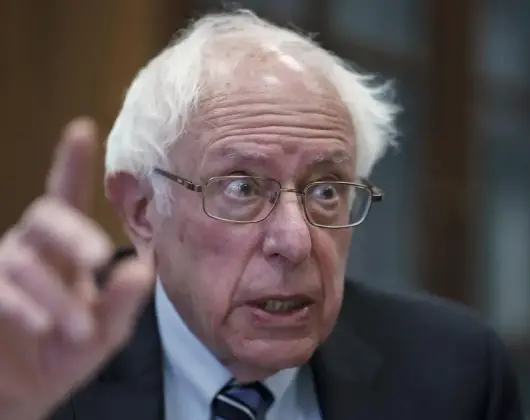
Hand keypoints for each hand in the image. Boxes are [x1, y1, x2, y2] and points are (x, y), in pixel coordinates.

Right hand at [0, 118, 153, 419]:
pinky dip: (22, 308)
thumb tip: (142, 272)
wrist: (27, 392)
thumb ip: (122, 303)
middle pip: (46, 217)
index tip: (82, 129)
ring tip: (81, 328)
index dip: (72, 164)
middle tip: (100, 259)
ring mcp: (2, 271)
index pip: (68, 198)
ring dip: (55, 296)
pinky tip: (41, 325)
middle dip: (74, 234)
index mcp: (65, 248)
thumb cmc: (69, 349)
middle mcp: (31, 248)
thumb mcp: (106, 331)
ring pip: (24, 262)